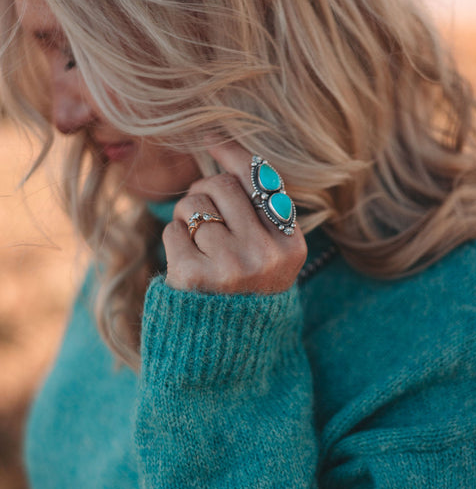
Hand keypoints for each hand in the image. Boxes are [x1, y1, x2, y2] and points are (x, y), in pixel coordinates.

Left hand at [163, 142, 306, 293]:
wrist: (225, 350)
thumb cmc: (245, 291)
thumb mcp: (270, 257)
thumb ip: (260, 213)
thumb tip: (223, 149)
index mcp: (289, 245)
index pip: (261, 181)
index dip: (232, 153)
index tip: (211, 137)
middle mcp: (265, 255)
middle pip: (221, 186)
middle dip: (204, 191)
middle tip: (202, 212)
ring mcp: (230, 267)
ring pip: (194, 205)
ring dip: (186, 215)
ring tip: (196, 241)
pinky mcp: (195, 278)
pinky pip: (173, 230)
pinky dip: (174, 238)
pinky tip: (185, 261)